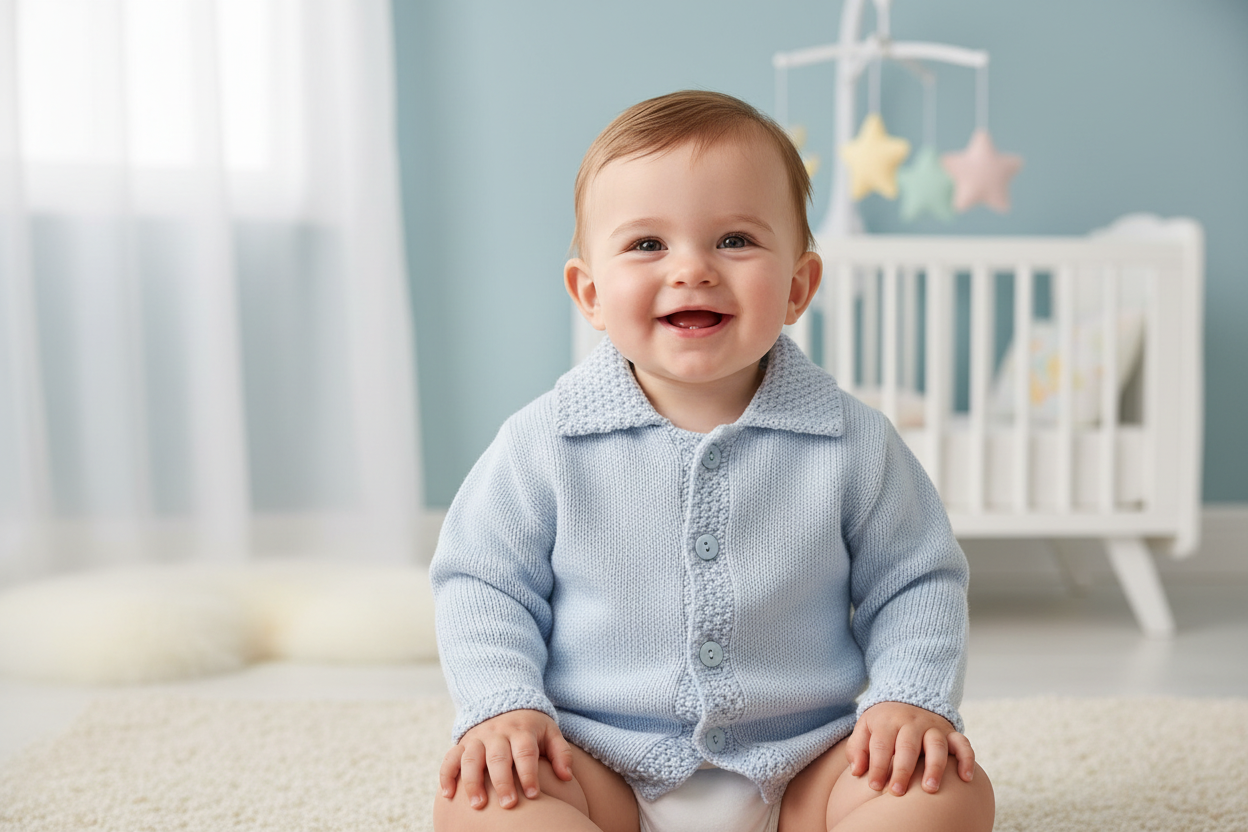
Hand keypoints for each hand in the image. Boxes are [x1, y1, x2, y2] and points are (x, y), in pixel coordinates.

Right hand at [439, 709, 573, 809]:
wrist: (506, 704)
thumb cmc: (532, 728)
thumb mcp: (551, 733)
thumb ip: (561, 753)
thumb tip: (566, 777)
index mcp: (521, 731)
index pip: (525, 752)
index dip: (528, 773)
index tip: (534, 795)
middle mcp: (497, 733)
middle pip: (498, 757)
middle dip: (502, 782)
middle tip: (508, 805)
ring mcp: (478, 738)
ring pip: (471, 758)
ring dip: (473, 781)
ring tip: (478, 805)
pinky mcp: (462, 743)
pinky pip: (450, 758)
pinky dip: (447, 775)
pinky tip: (448, 795)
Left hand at [846, 702, 974, 795]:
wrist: (907, 697)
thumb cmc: (883, 722)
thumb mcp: (865, 727)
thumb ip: (857, 748)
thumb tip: (857, 771)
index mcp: (887, 721)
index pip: (881, 744)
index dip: (876, 766)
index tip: (874, 786)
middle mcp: (911, 722)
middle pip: (907, 746)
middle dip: (902, 770)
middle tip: (897, 792)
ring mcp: (933, 726)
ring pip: (936, 745)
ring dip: (934, 767)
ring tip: (929, 789)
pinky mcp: (950, 731)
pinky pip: (962, 743)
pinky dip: (966, 759)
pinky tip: (965, 778)